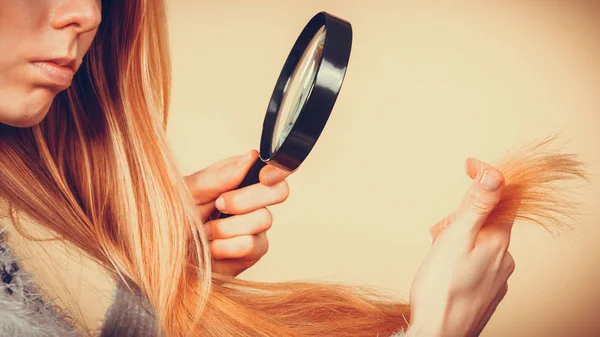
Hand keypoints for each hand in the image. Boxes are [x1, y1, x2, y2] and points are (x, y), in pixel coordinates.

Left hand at [184, 150, 289, 276]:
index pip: (275, 167)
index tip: (263, 176)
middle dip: (246, 198)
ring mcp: (256, 226)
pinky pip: (252, 245)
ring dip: (227, 226)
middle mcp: (253, 200)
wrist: (164, 255)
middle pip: (279, 191)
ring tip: (205, 231)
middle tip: (219, 204)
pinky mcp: (253, 251)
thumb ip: (219, 176)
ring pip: (263, 218)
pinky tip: (211, 247)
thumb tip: (250, 157)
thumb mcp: (188, 191)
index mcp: (239, 177)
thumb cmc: (174, 219)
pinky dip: (226, 246)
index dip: (278, 170)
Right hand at [406, 158, 515, 336]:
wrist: (438, 335)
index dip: (486, 175)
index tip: (469, 164)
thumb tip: (495, 174)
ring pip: (480, 241)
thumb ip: (476, 207)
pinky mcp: (486, 290)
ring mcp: (496, 276)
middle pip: (487, 219)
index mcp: (498, 241)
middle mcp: (504, 258)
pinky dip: (461, 255)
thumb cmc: (441, 291)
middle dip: (461, 215)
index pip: (503, 196)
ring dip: (458, 237)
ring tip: (438, 254)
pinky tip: (446, 269)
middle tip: (437, 232)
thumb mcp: (455, 239)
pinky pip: (478, 260)